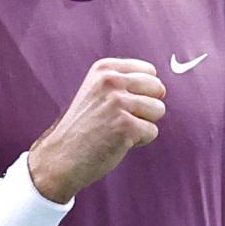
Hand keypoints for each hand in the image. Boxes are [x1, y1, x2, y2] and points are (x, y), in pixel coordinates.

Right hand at [27, 58, 164, 201]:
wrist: (62, 157)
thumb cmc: (84, 127)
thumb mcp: (97, 91)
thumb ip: (125, 83)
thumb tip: (162, 88)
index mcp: (104, 69)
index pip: (150, 71)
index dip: (142, 92)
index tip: (119, 104)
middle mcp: (111, 81)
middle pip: (157, 88)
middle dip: (146, 107)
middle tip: (120, 119)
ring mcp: (118, 103)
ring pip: (158, 110)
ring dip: (143, 124)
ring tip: (118, 129)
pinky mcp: (126, 126)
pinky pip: (152, 131)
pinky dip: (139, 141)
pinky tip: (117, 142)